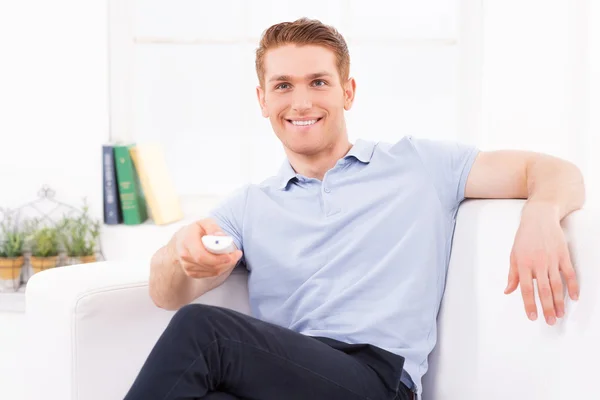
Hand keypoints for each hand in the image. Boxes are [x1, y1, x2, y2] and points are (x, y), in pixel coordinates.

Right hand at [171, 218, 242, 278]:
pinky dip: (219, 269)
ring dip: (225, 266)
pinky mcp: (191, 273)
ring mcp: (187, 266)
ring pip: (211, 271)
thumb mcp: (205, 223)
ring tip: (231, 257)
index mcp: (187, 240)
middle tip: (236, 256)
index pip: (202, 255)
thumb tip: (220, 237)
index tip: (231, 255)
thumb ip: (213, 227)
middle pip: (208, 265)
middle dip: (226, 263)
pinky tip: (223, 262)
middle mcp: (185, 255)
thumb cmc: (197, 230)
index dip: (218, 258)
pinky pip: (209, 275)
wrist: (182, 240)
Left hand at [505, 202, 578, 324]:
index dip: (529, 304)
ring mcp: (552, 259)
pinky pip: (569, 274)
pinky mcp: (563, 255)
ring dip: (559, 301)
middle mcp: (538, 263)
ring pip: (557, 285)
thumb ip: (512, 275)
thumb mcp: (513, 255)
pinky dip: (573, 286)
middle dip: (547, 308)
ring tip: (560, 314)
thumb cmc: (524, 238)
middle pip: (543, 290)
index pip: (526, 289)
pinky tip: (574, 298)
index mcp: (523, 264)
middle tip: (550, 322)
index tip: (532, 317)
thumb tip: (508, 291)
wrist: (539, 218)